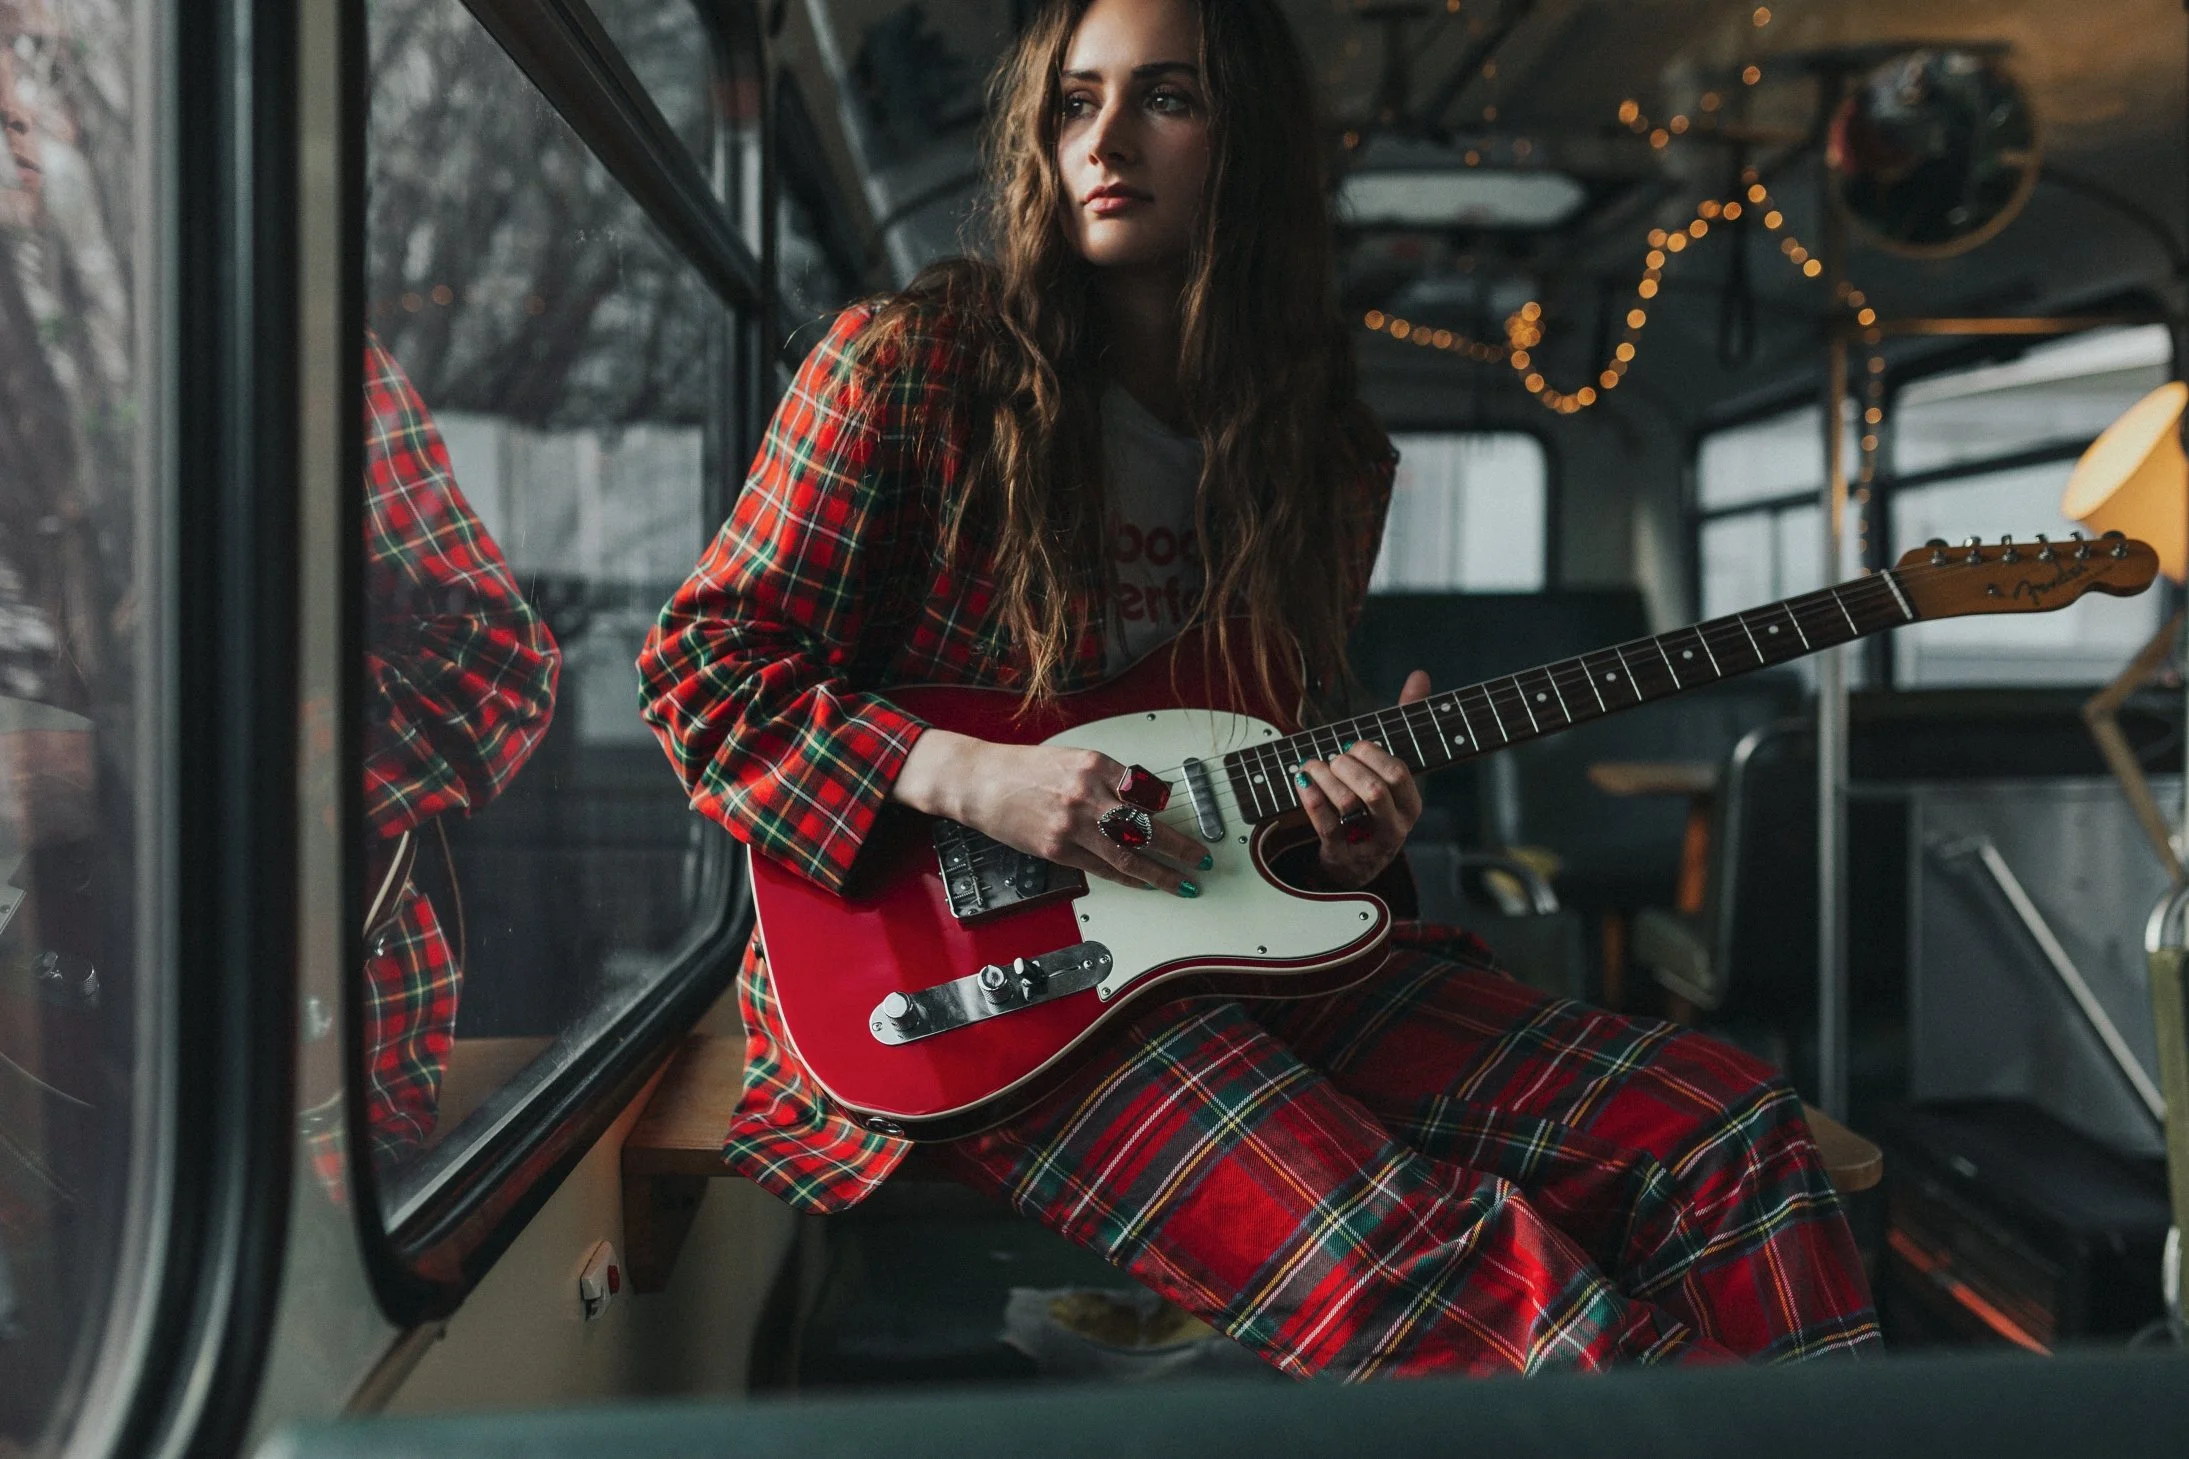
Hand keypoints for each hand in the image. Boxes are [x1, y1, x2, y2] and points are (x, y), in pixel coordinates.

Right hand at [892, 729, 1209, 895]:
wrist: (979, 781)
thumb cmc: (1023, 769)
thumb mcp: (1070, 760)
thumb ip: (1106, 780)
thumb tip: (1141, 803)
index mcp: (1094, 764)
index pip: (1146, 791)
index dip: (1170, 812)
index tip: (1189, 823)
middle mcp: (1087, 792)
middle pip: (1146, 825)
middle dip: (1180, 846)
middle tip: (1201, 857)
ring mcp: (1072, 824)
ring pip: (1128, 854)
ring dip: (1161, 872)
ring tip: (1182, 882)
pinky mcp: (1058, 848)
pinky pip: (1101, 868)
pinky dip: (1127, 878)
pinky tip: (1143, 883)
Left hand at [1295, 669, 1429, 889]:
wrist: (1355, 861)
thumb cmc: (1374, 801)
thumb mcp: (1391, 766)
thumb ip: (1404, 722)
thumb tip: (1420, 675)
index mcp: (1410, 803)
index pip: (1399, 773)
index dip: (1373, 754)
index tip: (1354, 746)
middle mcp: (1394, 826)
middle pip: (1374, 791)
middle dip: (1349, 767)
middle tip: (1334, 758)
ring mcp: (1367, 843)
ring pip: (1349, 805)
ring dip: (1325, 778)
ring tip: (1312, 765)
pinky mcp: (1340, 854)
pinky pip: (1324, 824)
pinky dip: (1310, 797)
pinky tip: (1302, 779)